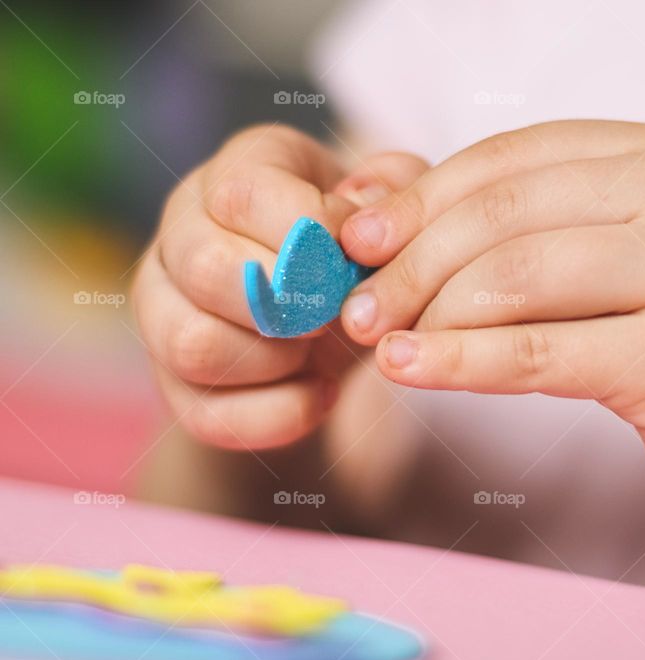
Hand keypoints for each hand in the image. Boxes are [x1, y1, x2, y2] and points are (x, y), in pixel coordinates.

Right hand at [133, 124, 426, 449]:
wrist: (333, 311)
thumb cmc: (359, 243)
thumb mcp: (387, 204)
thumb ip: (396, 189)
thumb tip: (363, 210)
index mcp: (232, 174)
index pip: (243, 195)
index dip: (310, 233)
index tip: (353, 258)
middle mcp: (181, 234)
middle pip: (205, 267)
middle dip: (290, 301)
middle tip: (338, 312)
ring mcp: (163, 309)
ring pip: (193, 344)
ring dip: (277, 359)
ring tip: (322, 351)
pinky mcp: (174, 381)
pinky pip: (208, 413)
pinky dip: (279, 414)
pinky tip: (322, 393)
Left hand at [336, 120, 644, 523]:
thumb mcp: (617, 257)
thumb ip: (517, 226)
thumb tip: (377, 206)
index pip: (507, 158)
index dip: (418, 198)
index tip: (354, 241)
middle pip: (499, 212)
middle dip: (408, 260)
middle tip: (353, 306)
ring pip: (509, 277)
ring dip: (425, 313)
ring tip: (379, 343)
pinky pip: (533, 352)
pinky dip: (457, 361)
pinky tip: (409, 369)